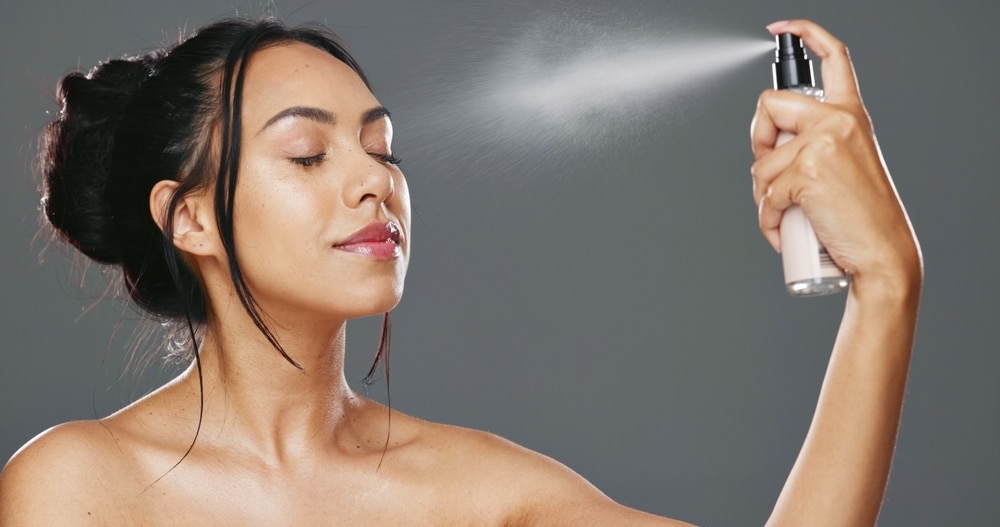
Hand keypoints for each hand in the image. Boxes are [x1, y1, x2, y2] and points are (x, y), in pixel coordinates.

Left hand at [750, 20, 920, 291]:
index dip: (805, 33)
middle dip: (757, 141)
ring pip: (760, 162)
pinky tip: (783, 231)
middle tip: (769, 171)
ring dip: (762, 196)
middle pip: (769, 105)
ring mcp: (822, 144)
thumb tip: (769, 143)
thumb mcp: (846, 161)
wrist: (881, 251)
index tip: (781, 28)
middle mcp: (838, 120)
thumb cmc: (861, 214)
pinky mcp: (807, 172)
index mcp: (850, 114)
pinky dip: (767, 220)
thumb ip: (815, 139)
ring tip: (786, 214)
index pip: (834, 57)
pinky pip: (764, 195)